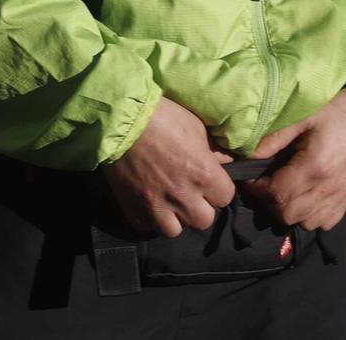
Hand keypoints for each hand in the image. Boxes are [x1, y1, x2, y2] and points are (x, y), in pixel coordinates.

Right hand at [103, 97, 235, 237]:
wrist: (120, 117)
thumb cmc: (161, 116)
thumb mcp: (196, 126)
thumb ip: (214, 150)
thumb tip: (225, 162)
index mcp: (204, 174)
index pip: (225, 197)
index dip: (217, 188)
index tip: (206, 178)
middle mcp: (183, 195)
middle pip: (203, 220)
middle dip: (198, 206)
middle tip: (188, 190)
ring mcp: (156, 204)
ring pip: (174, 230)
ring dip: (173, 217)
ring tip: (167, 201)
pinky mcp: (132, 206)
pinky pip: (145, 225)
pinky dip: (147, 217)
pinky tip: (146, 201)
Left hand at [243, 79, 345, 230]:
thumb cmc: (334, 108)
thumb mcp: (299, 117)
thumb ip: (271, 139)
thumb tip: (245, 157)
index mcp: (316, 167)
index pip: (276, 195)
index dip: (255, 189)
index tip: (247, 175)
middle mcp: (330, 188)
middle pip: (288, 214)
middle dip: (267, 201)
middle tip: (261, 181)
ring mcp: (342, 196)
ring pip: (306, 222)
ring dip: (286, 210)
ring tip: (279, 187)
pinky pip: (324, 222)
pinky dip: (308, 215)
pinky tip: (301, 194)